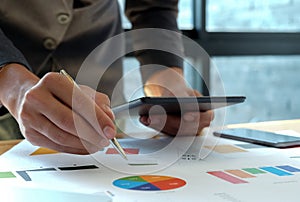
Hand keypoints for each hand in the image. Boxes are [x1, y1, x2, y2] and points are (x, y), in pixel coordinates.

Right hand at [0, 64, 115, 153]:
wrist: (31, 98)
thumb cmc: (61, 94)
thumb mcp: (82, 91)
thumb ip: (99, 102)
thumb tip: (109, 118)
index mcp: (52, 81)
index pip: (78, 102)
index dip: (97, 119)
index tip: (110, 129)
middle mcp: (37, 97)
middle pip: (68, 122)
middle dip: (92, 134)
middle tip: (106, 140)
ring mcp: (30, 117)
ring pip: (62, 137)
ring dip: (85, 144)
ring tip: (98, 144)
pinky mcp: (30, 134)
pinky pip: (57, 146)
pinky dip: (76, 149)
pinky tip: (87, 147)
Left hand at [140, 67, 213, 135]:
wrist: (170, 91)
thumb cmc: (179, 90)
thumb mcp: (182, 89)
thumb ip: (182, 96)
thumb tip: (177, 102)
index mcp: (206, 113)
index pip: (204, 119)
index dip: (196, 118)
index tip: (186, 115)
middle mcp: (197, 126)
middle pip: (184, 128)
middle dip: (169, 121)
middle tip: (156, 116)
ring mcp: (184, 132)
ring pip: (172, 131)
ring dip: (158, 125)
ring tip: (147, 117)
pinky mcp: (172, 133)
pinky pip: (163, 131)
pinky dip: (153, 125)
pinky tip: (144, 119)